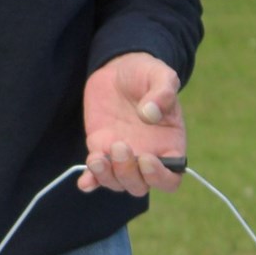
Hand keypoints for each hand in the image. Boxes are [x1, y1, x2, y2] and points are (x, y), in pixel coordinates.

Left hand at [77, 52, 185, 196]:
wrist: (119, 68)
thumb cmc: (146, 74)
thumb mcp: (160, 75)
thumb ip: (162, 92)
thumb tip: (150, 114)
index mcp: (169, 144)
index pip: (171, 178)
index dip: (159, 177)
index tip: (145, 159)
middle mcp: (147, 156)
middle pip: (140, 186)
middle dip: (127, 173)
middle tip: (118, 145)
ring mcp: (122, 156)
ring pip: (117, 183)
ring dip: (106, 177)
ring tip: (96, 157)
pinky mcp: (99, 149)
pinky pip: (95, 174)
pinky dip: (90, 180)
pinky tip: (84, 181)